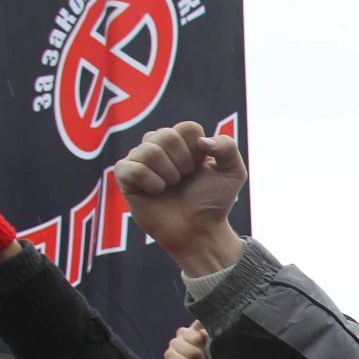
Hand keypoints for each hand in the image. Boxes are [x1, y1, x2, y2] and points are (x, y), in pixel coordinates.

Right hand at [115, 122, 246, 273]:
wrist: (198, 231)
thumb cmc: (213, 202)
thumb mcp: (233, 172)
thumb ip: (228, 146)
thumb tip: (202, 141)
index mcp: (183, 141)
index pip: (188, 128)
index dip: (199, 152)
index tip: (201, 168)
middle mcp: (160, 145)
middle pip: (166, 135)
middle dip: (183, 163)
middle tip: (184, 180)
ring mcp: (140, 158)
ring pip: (149, 150)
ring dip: (168, 175)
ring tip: (171, 187)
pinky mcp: (125, 175)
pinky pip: (133, 168)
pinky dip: (151, 183)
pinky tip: (155, 193)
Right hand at [163, 322, 222, 358]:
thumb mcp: (216, 349)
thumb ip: (209, 335)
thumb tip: (202, 328)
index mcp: (195, 329)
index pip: (198, 322)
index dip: (205, 333)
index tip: (209, 341)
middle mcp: (182, 335)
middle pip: (194, 336)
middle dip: (203, 352)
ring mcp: (173, 346)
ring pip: (191, 351)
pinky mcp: (169, 358)